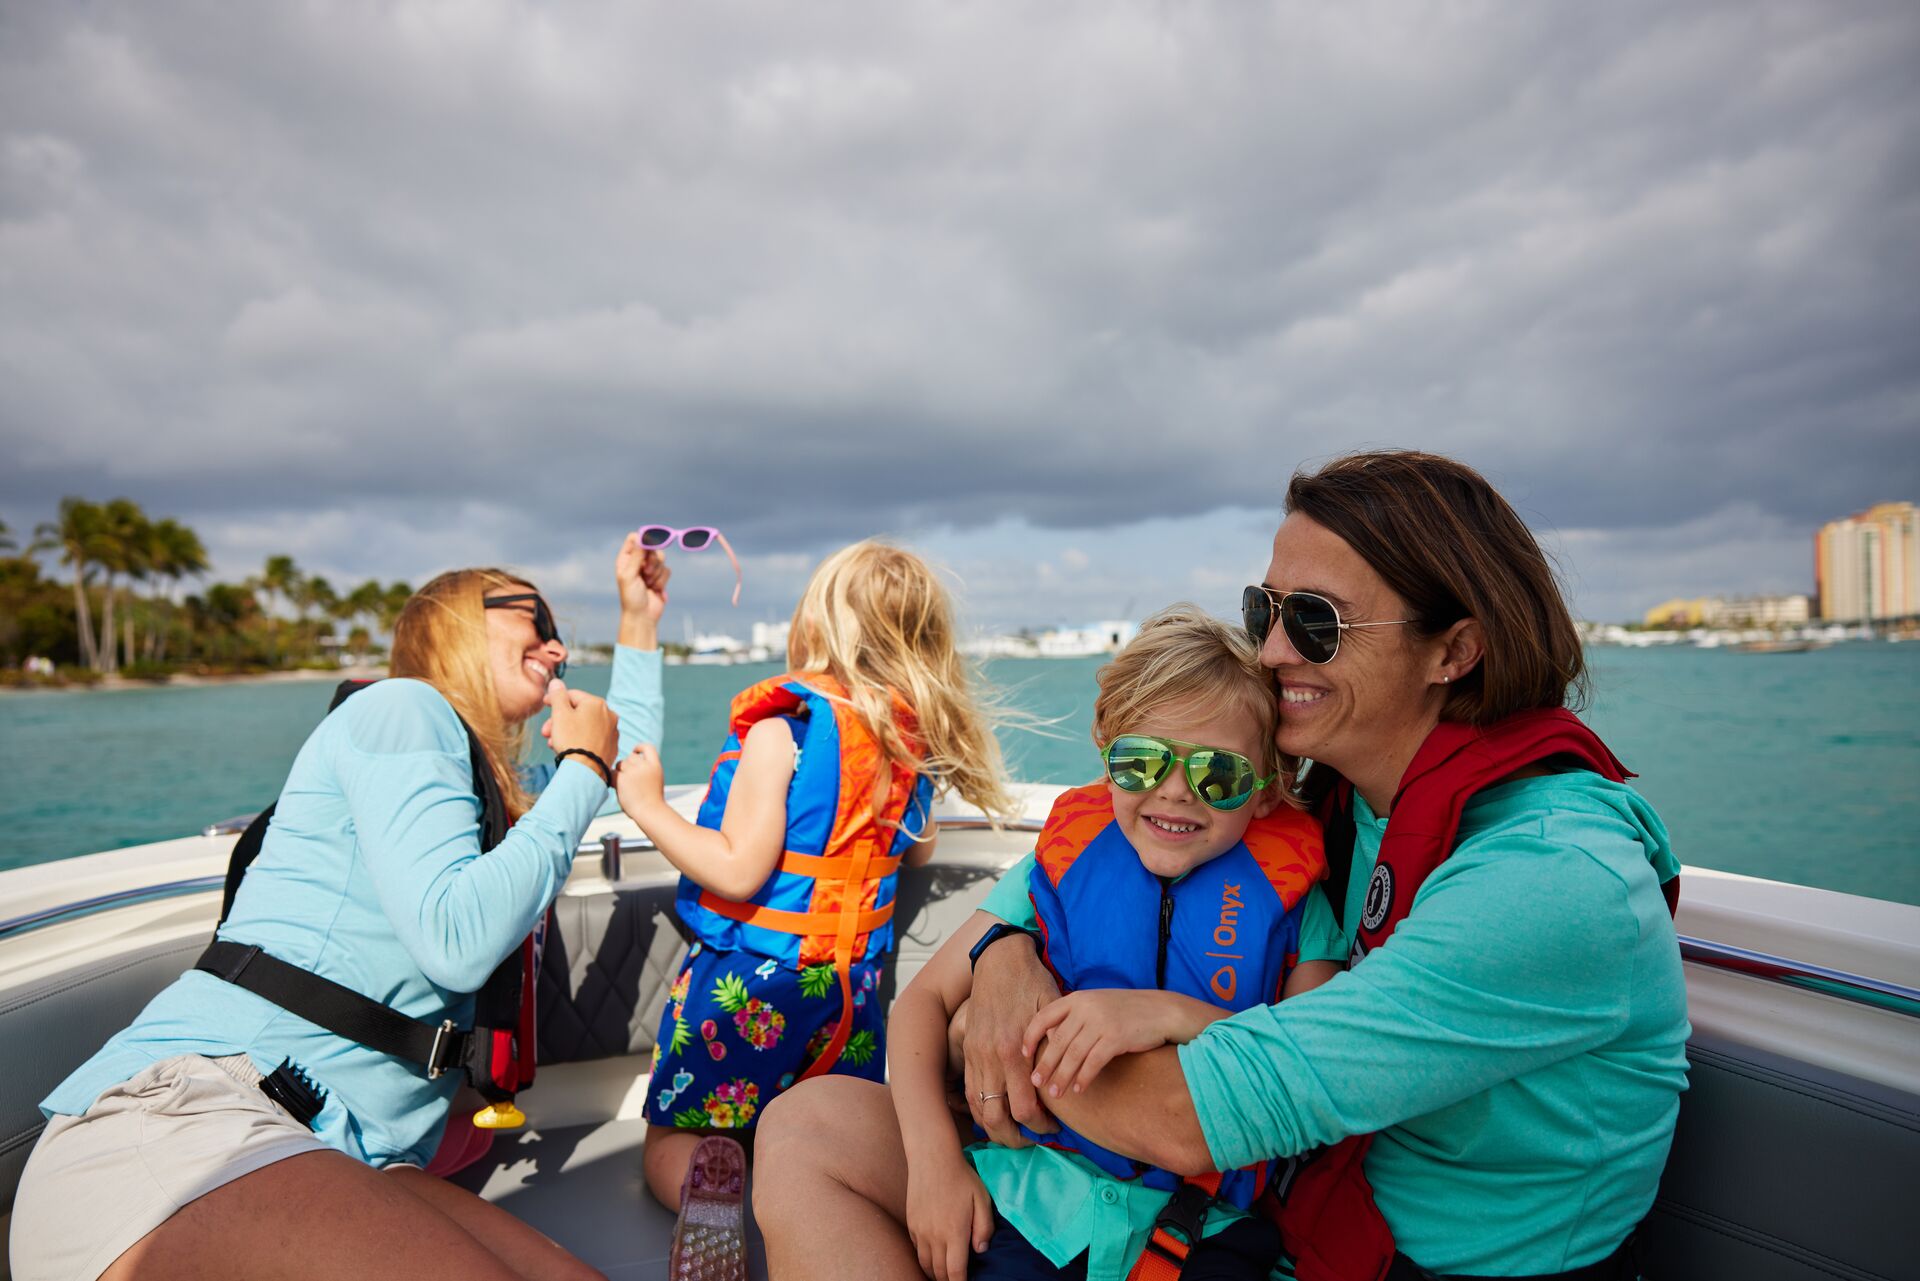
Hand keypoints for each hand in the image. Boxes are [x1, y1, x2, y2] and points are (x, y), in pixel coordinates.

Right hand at [544, 679, 618, 768]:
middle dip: (559, 720)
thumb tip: (557, 682)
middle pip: (578, 712)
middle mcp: (609, 714)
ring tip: (553, 743)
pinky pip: (592, 738)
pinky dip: (579, 740)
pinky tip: (569, 748)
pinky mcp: (612, 746)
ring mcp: (612, 731)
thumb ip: (558, 696)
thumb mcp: (560, 714)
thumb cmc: (572, 740)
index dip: (555, 699)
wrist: (586, 771)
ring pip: (584, 726)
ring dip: (566, 731)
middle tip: (546, 732)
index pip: (572, 695)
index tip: (544, 705)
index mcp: (597, 703)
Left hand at [616, 533, 669, 648]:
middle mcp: (637, 561)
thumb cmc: (631, 598)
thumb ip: (636, 556)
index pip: (635, 539)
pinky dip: (662, 580)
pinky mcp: (660, 577)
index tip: (650, 544)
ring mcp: (650, 568)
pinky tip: (655, 589)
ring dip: (656, 572)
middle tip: (646, 572)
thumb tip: (643, 537)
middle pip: (652, 546)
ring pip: (661, 558)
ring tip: (649, 584)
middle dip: (652, 560)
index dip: (643, 539)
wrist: (642, 616)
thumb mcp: (629, 575)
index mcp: (625, 559)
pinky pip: (667, 570)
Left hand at [616, 742, 666, 816]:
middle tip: (629, 778)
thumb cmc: (652, 799)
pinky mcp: (621, 778)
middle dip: (628, 764)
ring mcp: (633, 771)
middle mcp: (644, 765)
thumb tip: (631, 758)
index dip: (640, 748)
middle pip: (631, 757)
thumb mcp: (655, 779)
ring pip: (621, 763)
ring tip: (625, 784)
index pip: (648, 747)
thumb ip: (646, 768)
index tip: (635, 751)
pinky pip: (612, 772)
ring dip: (621, 771)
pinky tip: (615, 784)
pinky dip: (612, 777)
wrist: (649, 811)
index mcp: (655, 765)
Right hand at [905, 1150, 994, 1280]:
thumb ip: (984, 1227)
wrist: (932, 1158)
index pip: (955, 1272)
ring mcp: (920, 1230)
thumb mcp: (982, 1199)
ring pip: (925, 1264)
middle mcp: (934, 1236)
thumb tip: (981, 1250)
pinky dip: (925, 1259)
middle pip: (939, 1272)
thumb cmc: (961, 1177)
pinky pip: (917, 1250)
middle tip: (957, 1280)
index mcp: (954, 1232)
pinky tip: (933, 1256)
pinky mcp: (911, 1223)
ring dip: (935, 1273)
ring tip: (944, 1275)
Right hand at [962, 935, 1060, 1144]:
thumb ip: (1057, 1043)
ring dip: (996, 1128)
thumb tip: (1070, 1076)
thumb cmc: (1032, 982)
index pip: (1025, 1108)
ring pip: (979, 1110)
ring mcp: (975, 1055)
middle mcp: (991, 1058)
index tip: (1054, 1126)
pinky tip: (996, 1113)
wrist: (1000, 961)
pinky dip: (980, 1110)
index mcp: (1014, 1050)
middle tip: (1034, 1138)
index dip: (1041, 1126)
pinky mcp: (967, 1051)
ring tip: (1015, 1131)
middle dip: (1016, 1138)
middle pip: (998, 1119)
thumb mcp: (1054, 1009)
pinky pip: (969, 1092)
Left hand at [1025, 989, 1225, 1099]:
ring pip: (1073, 1054)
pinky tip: (1079, 1089)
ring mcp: (1101, 1022)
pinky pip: (1093, 1062)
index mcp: (1077, 998)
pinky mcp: (1116, 1037)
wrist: (1161, 1011)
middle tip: (1036, 1083)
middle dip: (1045, 1064)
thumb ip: (1074, 1017)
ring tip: (1056, 1093)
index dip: (1031, 1036)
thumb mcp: (1096, 1005)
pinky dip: (1084, 1077)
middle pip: (1057, 1041)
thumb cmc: (1126, 1011)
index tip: (1024, 1054)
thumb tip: (1050, 1039)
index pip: (1044, 1016)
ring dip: (1062, 1076)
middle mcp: (1086, 1007)